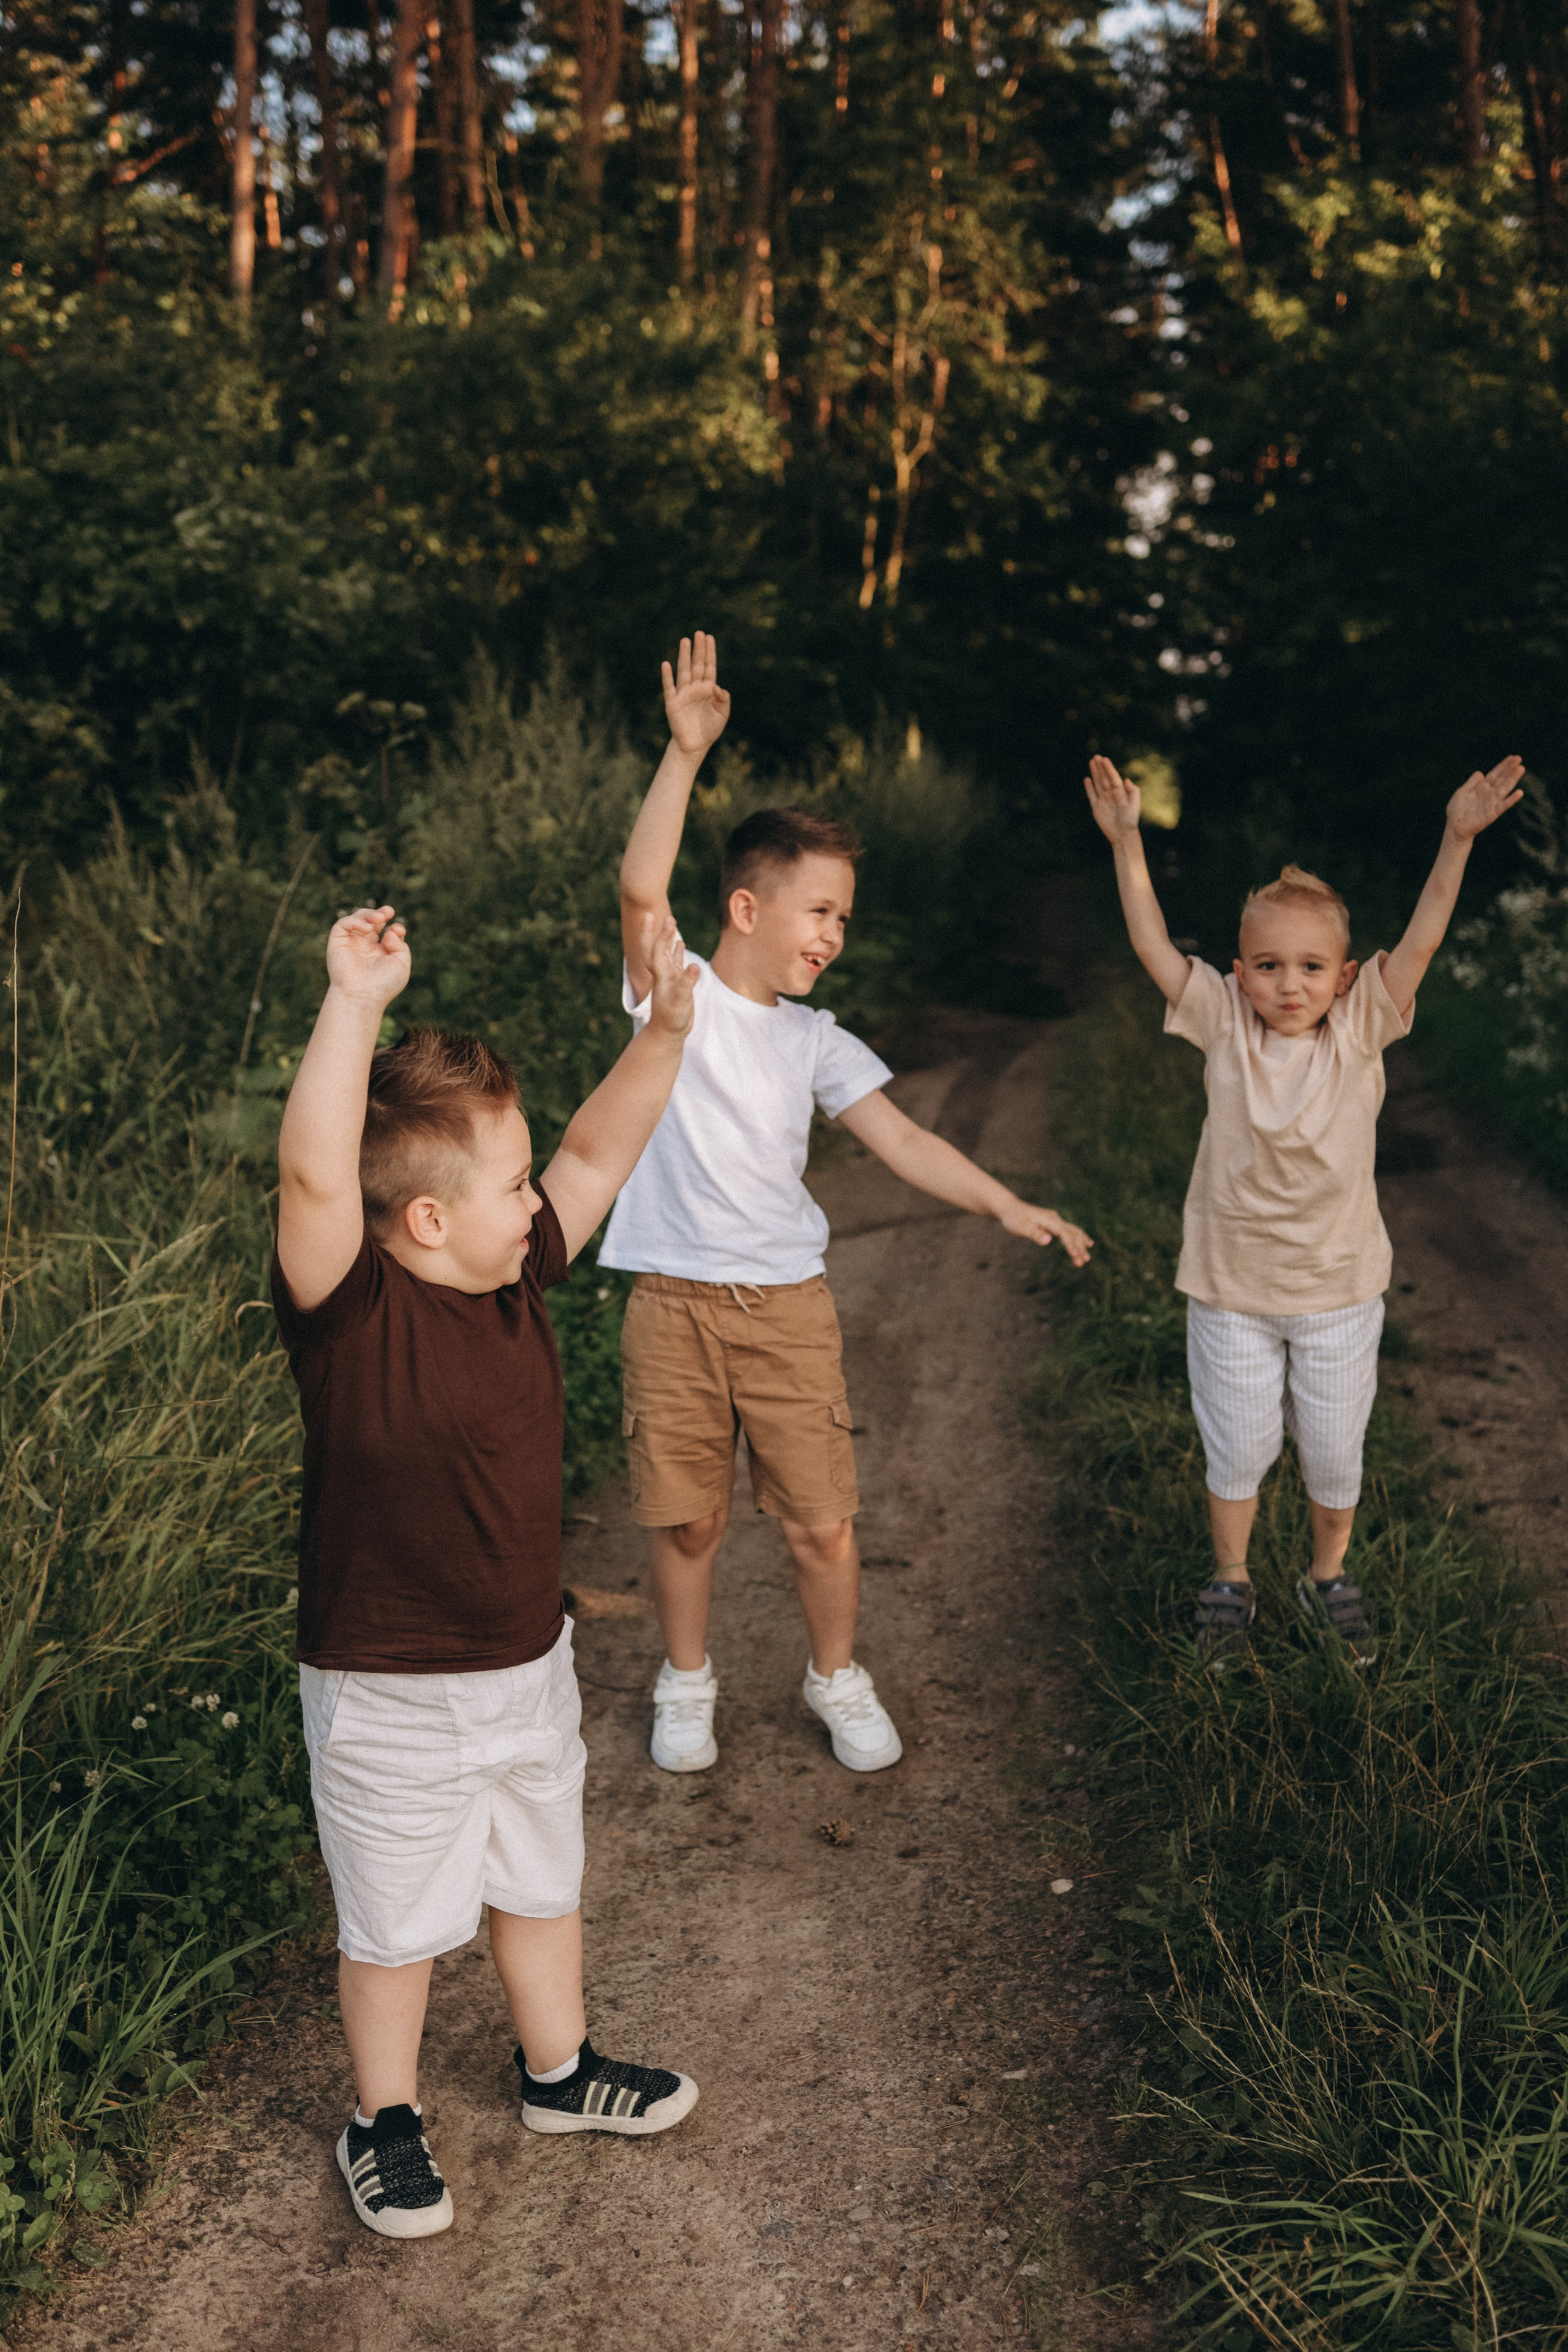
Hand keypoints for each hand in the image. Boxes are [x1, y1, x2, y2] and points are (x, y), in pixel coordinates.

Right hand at [324, 905, 410, 1007]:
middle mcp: (364, 948)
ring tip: (379, 918)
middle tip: (388, 911)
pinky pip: (343, 924)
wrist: (362, 996)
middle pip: (370, 922)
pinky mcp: (337, 942)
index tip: (397, 930)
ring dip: (368, 913)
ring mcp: (350, 944)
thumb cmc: (383, 984)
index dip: (395, 928)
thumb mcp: (401, 964)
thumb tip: (389, 931)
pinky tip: (367, 929)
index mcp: (380, 954)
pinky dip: (355, 921)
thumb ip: (400, 945)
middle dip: (379, 914)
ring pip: (356, 919)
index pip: (386, 933)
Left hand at [643, 913, 698, 1042]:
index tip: (667, 921)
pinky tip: (680, 944)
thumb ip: (687, 983)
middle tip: (652, 913)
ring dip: (667, 938)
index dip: (661, 935)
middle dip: (654, 931)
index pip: (658, 951)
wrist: (668, 1033)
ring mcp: (669, 977)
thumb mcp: (681, 1002)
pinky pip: (675, 962)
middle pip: (656, 948)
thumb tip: (694, 965)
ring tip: (670, 922)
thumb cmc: (672, 1019)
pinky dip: (677, 952)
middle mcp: (663, 973)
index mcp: (661, 976)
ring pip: (666, 953)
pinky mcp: (676, 983)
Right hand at [661, 631, 731, 761]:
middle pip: (697, 665)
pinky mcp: (673, 703)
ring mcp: (683, 694)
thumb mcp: (722, 714)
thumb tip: (717, 686)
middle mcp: (695, 688)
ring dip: (684, 656)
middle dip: (698, 649)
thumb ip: (723, 699)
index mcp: (708, 689)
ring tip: (685, 641)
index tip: (709, 638)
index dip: (709, 653)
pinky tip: (666, 664)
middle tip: (699, 633)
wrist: (695, 746)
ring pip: (684, 671)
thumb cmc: (709, 729)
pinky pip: (669, 688)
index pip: (709, 667)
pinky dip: (667, 676)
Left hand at [998, 1197, 1094, 1265]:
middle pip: (1072, 1232)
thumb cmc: (1013, 1219)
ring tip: (1087, 1258)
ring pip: (1073, 1231)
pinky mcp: (1054, 1223)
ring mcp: (1055, 1220)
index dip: (1070, 1244)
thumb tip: (1048, 1240)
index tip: (1075, 1255)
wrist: (1010, 1208)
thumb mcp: (1020, 1227)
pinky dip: (1079, 1238)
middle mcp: (1055, 1218)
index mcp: (1048, 1219)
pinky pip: (1070, 1231)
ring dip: (1081, 1244)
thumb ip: (1034, 1233)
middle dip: (1079, 1247)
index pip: (1063, 1232)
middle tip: (1084, 1261)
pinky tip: (1087, 1243)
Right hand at [1083, 754, 1141, 840]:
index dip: (1108, 768)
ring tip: (1092, 762)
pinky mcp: (1096, 808)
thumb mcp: (1135, 804)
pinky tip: (1087, 779)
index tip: (1104, 759)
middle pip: (1104, 778)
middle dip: (1100, 768)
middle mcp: (1111, 794)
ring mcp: (1103, 800)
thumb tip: (1126, 780)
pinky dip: (1089, 787)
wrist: (1122, 834)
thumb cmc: (1131, 820)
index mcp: (1120, 792)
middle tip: (1096, 757)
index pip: (1113, 777)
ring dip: (1095, 773)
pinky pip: (1091, 795)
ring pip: (1098, 784)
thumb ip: (1133, 791)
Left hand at [1446, 755, 1524, 840]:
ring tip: (1521, 769)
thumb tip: (1480, 773)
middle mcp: (1489, 793)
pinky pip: (1504, 805)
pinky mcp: (1493, 814)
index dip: (1503, 766)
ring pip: (1505, 789)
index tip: (1513, 757)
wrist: (1455, 826)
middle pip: (1502, 779)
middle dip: (1510, 769)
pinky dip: (1511, 799)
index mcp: (1482, 787)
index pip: (1495, 774)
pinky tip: (1519, 792)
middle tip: (1519, 759)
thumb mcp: (1462, 793)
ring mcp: (1492, 803)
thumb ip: (1471, 783)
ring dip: (1513, 779)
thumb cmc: (1457, 809)